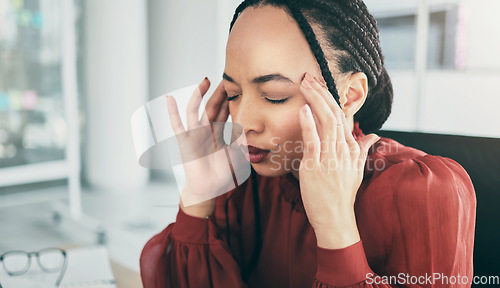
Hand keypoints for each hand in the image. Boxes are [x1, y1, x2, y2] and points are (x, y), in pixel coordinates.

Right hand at [166, 77, 238, 217]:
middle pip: (212, 107)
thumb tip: (248, 129)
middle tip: (224, 79)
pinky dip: (173, 113)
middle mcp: (206, 131)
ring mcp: (194, 135)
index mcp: (219, 134)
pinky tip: (169, 99)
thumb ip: (242, 142)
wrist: (209, 189)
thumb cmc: (222, 174)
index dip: (229, 100)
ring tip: (205, 81)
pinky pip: (177, 126)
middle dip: (218, 94)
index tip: (235, 87)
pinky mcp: (185, 142)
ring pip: (196, 111)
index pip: (224, 112)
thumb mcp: (237, 155)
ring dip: (199, 96)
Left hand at [298, 72, 379, 248]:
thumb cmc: (343, 194)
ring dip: (315, 100)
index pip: (341, 116)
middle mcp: (343, 150)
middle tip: (308, 77)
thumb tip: (372, 136)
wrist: (336, 218)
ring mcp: (330, 158)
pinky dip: (308, 124)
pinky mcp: (316, 167)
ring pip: (325, 122)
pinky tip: (303, 109)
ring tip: (305, 84)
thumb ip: (362, 150)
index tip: (318, 83)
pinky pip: (313, 141)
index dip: (330, 97)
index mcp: (350, 148)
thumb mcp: (356, 170)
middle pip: (334, 114)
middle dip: (321, 93)